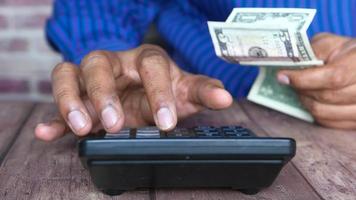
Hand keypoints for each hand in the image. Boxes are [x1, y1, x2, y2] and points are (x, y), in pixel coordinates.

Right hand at [35, 44, 232, 140]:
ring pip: (68, 74)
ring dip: (70, 99)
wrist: (143, 91)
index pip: (150, 65)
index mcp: (145, 59)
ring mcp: (90, 79)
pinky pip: (57, 103)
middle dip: (104, 93)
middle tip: (116, 123)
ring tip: (80, 126)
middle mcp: (114, 63)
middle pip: (99, 63)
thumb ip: (202, 92)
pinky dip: (52, 117)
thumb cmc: (164, 88)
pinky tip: (47, 133)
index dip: (158, 91)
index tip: (166, 123)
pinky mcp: (76, 98)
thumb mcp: (185, 91)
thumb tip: (226, 98)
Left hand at [277, 33, 355, 128]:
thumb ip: (313, 52)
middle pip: (325, 97)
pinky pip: (326, 122)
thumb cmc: (344, 53)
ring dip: (306, 101)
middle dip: (302, 89)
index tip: (283, 76)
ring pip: (323, 112)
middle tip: (291, 81)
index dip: (304, 79)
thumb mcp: (330, 44)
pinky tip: (313, 99)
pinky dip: (314, 112)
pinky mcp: (354, 122)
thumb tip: (290, 67)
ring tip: (303, 89)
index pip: (334, 77)